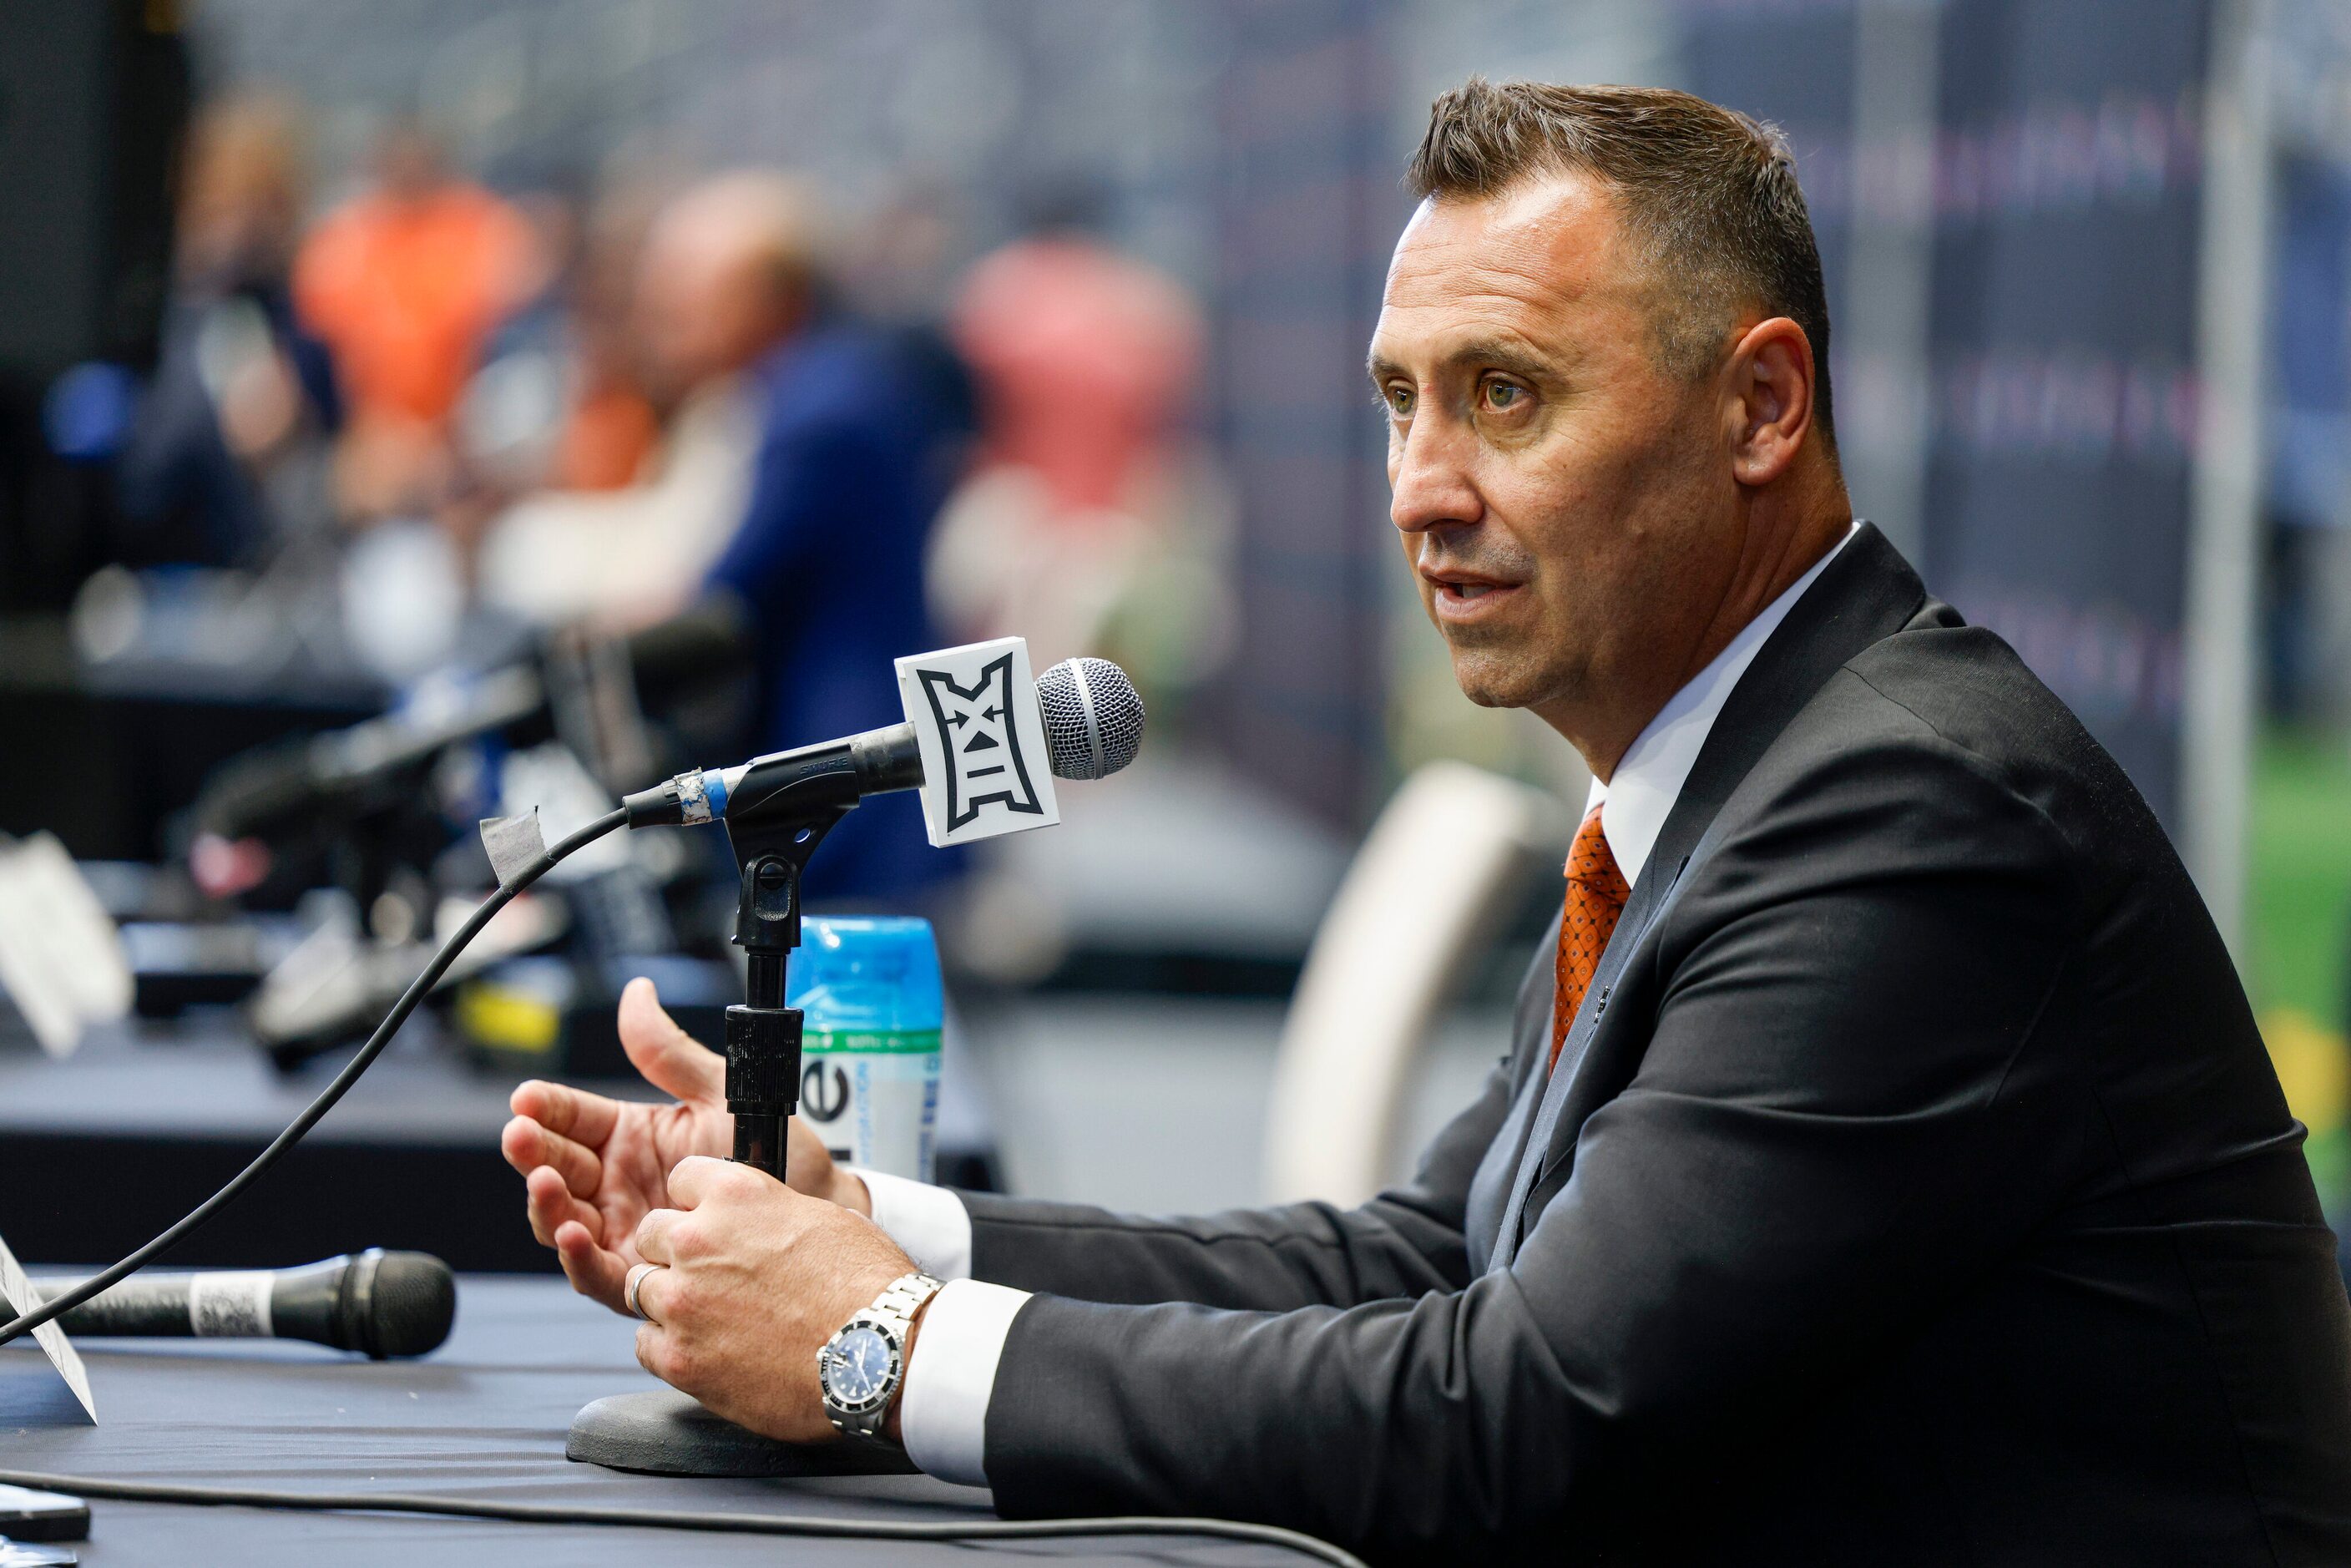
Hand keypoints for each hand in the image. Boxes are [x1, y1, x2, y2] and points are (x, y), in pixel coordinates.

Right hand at [502, 977, 866, 1312]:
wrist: (818, 1203)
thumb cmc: (774, 1150)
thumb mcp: (718, 1093)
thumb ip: (669, 1053)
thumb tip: (636, 994)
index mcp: (630, 1137)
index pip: (571, 1117)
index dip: (545, 1106)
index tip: (527, 1096)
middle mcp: (618, 1185)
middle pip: (556, 1168)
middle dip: (530, 1150)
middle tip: (520, 1135)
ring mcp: (626, 1231)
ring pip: (563, 1220)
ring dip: (545, 1203)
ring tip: (545, 1181)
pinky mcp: (642, 1276)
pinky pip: (597, 1272)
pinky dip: (578, 1257)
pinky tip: (574, 1236)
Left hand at [631, 1156, 919, 1444]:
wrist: (881, 1355)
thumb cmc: (867, 1287)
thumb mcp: (825, 1219)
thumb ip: (773, 1212)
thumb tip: (762, 1223)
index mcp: (737, 1196)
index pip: (681, 1178)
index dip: (698, 1201)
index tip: (710, 1219)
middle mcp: (698, 1242)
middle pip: (650, 1234)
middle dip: (674, 1250)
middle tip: (710, 1273)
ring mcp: (683, 1303)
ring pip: (640, 1289)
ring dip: (670, 1298)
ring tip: (713, 1316)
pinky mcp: (680, 1360)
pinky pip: (645, 1344)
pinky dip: (670, 1346)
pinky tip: (709, 1349)